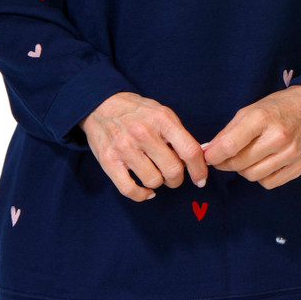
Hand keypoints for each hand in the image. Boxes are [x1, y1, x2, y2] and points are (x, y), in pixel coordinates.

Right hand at [79, 91, 207, 201]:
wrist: (100, 105)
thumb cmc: (137, 112)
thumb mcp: (162, 113)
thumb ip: (178, 135)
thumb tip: (199, 160)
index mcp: (162, 119)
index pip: (190, 151)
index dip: (199, 169)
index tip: (200, 178)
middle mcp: (143, 133)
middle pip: (173, 170)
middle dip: (177, 178)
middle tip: (173, 175)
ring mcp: (124, 147)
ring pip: (153, 181)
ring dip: (159, 183)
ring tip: (155, 174)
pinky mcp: (108, 160)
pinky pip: (129, 189)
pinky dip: (142, 195)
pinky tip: (146, 190)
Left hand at [201, 85, 300, 189]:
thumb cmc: (278, 107)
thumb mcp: (250, 110)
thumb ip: (228, 132)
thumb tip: (208, 151)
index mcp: (262, 118)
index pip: (229, 146)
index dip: (213, 155)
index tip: (208, 157)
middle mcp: (278, 137)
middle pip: (239, 164)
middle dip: (225, 163)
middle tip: (223, 157)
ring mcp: (291, 153)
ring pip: (252, 175)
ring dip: (243, 170)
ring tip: (246, 157)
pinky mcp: (300, 166)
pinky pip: (269, 183)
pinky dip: (261, 176)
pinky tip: (263, 163)